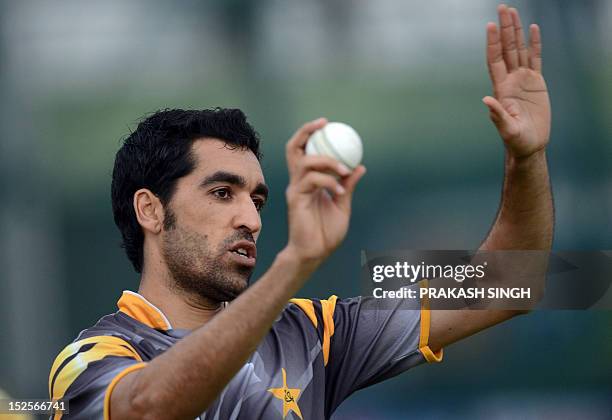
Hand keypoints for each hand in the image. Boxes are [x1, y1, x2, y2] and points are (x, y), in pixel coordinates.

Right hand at [283, 118, 365, 263]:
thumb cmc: (326, 233)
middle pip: (293, 149)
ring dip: (328, 162)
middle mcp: (298, 182)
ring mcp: (295, 190)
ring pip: (306, 162)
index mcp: (308, 181)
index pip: (304, 152)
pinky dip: (330, 182)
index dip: (311, 134)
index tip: (327, 124)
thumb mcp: (343, 205)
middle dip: (306, 132)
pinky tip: (341, 192)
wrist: (314, 253)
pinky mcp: (296, 199)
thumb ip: (348, 186)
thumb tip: (360, 166)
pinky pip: (312, 181)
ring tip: (344, 170)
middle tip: (324, 124)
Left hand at [483, 4, 550, 158]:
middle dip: (504, 29)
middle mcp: (510, 80)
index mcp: (501, 89)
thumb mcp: (507, 129)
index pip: (495, 60)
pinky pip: (535, 58)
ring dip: (516, 31)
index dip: (492, 43)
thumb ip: (497, 115)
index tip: (490, 26)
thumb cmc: (516, 141)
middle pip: (506, 49)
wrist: (529, 145)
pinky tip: (533, 29)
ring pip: (519, 50)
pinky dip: (534, 44)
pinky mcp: (536, 83)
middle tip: (502, 8)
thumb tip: (486, 100)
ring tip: (513, 12)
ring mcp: (523, 80)